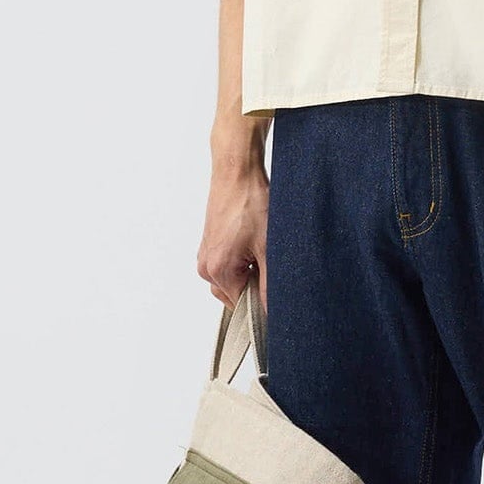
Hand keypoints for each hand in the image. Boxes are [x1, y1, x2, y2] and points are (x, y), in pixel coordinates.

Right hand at [199, 150, 269, 314]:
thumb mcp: (269, 248)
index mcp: (217, 271)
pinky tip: (255, 242)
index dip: (263, 302)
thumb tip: (274, 311)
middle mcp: (206, 267)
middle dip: (256, 286)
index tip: (277, 288)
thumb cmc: (250, 202)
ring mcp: (206, 255)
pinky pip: (229, 265)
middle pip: (236, 296)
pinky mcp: (210, 245)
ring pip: (234, 280)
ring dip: (251, 272)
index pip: (243, 308)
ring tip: (262, 248)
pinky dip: (244, 261)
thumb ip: (270, 285)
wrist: (237, 172)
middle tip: (272, 262)